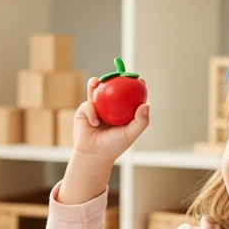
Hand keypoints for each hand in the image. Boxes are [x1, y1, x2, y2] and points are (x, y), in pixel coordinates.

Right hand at [55, 78, 150, 205]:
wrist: (94, 155)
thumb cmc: (114, 146)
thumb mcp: (130, 134)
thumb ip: (140, 121)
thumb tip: (145, 105)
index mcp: (121, 111)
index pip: (128, 96)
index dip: (134, 86)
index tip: (140, 80)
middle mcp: (108, 107)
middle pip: (111, 89)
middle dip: (114, 77)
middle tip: (119, 74)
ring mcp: (95, 108)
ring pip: (95, 91)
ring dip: (96, 83)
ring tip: (98, 81)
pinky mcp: (83, 112)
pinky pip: (88, 105)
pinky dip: (92, 112)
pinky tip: (95, 123)